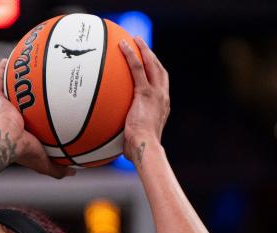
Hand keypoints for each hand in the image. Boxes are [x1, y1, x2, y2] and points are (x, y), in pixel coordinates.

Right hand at [0, 59, 72, 178]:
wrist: (7, 142)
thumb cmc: (24, 152)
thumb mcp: (46, 162)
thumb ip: (59, 168)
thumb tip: (74, 172)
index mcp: (20, 130)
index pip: (30, 119)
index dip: (37, 111)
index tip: (47, 104)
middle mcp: (10, 117)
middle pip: (19, 100)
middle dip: (25, 91)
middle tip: (36, 81)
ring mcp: (1, 108)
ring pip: (7, 89)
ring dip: (12, 78)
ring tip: (21, 64)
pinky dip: (0, 71)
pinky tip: (6, 59)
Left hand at [119, 37, 169, 164]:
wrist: (145, 148)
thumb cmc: (139, 150)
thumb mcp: (134, 139)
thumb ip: (128, 134)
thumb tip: (113, 141)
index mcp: (162, 107)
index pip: (161, 85)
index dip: (157, 73)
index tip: (150, 66)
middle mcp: (163, 97)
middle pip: (160, 70)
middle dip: (153, 56)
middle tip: (143, 46)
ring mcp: (156, 94)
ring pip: (152, 65)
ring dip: (144, 50)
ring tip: (134, 40)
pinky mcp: (145, 93)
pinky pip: (138, 69)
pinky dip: (131, 56)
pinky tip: (123, 46)